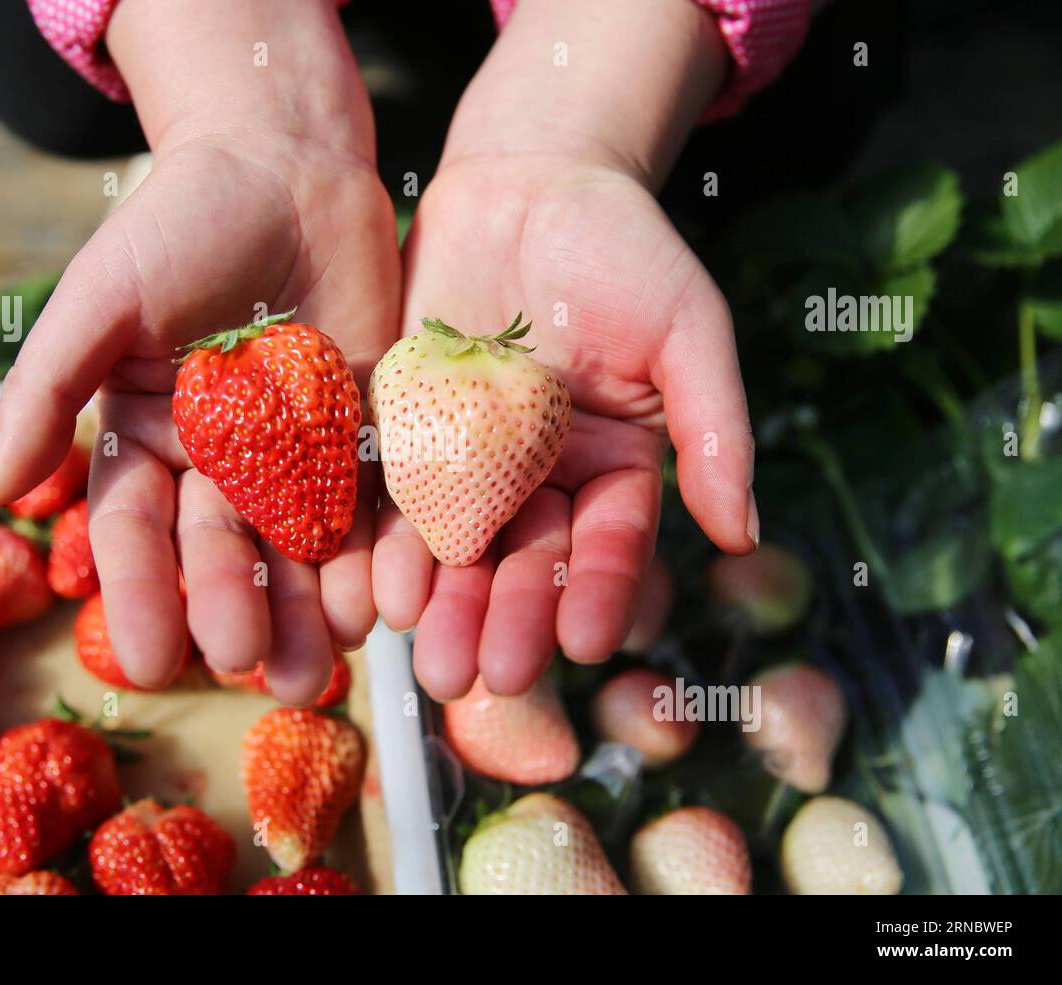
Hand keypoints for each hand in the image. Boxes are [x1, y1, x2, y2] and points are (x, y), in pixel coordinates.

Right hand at [0, 0, 398, 703]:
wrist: (287, 165)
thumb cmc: (178, 222)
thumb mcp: (99, 298)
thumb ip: (47, 390)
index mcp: (148, 438)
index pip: (135, 532)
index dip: (141, 595)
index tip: (150, 661)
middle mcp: (220, 461)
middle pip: (226, 551)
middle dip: (238, 609)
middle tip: (253, 668)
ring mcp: (298, 452)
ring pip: (302, 544)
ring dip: (312, 603)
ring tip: (327, 657)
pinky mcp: (367, 432)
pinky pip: (374, 501)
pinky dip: (381, 549)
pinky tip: (390, 597)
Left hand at [374, 0, 756, 699]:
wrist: (525, 183)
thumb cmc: (622, 250)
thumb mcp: (688, 330)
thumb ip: (713, 428)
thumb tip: (743, 535)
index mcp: (614, 467)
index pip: (609, 544)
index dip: (596, 591)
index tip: (582, 642)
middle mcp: (541, 480)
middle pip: (525, 563)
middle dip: (508, 620)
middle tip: (488, 677)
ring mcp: (470, 463)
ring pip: (458, 548)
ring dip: (445, 606)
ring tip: (431, 664)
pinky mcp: (406, 434)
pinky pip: (396, 499)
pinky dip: (389, 545)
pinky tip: (381, 589)